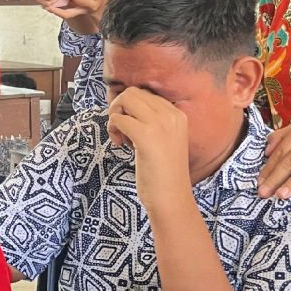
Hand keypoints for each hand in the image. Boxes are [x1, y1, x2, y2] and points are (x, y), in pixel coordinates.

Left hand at [107, 87, 190, 211]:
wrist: (171, 197)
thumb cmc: (163, 172)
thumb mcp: (164, 138)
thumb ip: (151, 120)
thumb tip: (125, 104)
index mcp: (177, 114)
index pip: (145, 93)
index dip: (130, 107)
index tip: (131, 127)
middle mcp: (170, 115)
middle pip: (132, 92)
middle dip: (119, 108)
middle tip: (121, 130)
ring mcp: (159, 124)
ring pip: (124, 100)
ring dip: (115, 116)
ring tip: (121, 137)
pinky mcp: (145, 136)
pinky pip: (118, 119)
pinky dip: (112, 129)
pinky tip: (120, 145)